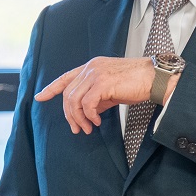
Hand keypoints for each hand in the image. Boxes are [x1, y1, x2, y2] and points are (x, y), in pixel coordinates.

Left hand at [34, 56, 155, 134]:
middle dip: (69, 114)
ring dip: (79, 118)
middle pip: (68, 93)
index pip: (65, 77)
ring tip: (87, 128)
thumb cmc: (136, 84)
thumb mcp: (111, 89)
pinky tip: (96, 122)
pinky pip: (87, 104)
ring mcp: (96, 74)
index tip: (40, 97)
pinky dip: (89, 116)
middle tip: (77, 129)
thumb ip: (97, 96)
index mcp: (91, 67)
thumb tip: (87, 112)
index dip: (51, 88)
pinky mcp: (103, 83)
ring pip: (74, 99)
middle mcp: (91, 68)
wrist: (155, 79)